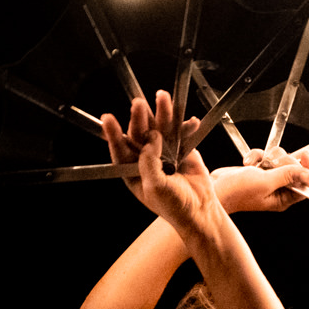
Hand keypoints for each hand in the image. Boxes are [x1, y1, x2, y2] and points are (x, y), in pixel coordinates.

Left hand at [101, 93, 224, 238]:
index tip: (108, 119)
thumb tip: (151, 138)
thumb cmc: (175, 207)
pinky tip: (191, 123)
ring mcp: (164, 152)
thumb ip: (149, 163)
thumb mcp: (156, 187)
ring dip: (162, 112)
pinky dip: (186, 125)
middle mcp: (145, 159)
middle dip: (139, 117)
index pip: (120, 149)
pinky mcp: (181, 148)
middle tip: (139, 105)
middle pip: (139, 133)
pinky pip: (181, 132)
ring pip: (160, 127)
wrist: (201, 210)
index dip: (113, 134)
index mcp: (132, 171)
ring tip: (163, 98)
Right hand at [211, 148, 308, 213]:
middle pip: (294, 167)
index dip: (308, 169)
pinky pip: (265, 155)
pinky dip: (257, 155)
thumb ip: (287, 175)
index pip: (306, 184)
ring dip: (267, 157)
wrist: (215, 188)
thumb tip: (307, 174)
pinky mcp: (259, 169)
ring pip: (280, 158)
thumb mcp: (265, 182)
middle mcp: (278, 189)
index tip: (305, 155)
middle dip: (283, 161)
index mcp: (283, 198)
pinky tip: (248, 162)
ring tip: (257, 165)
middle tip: (271, 165)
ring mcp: (268, 178)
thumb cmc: (235, 192)